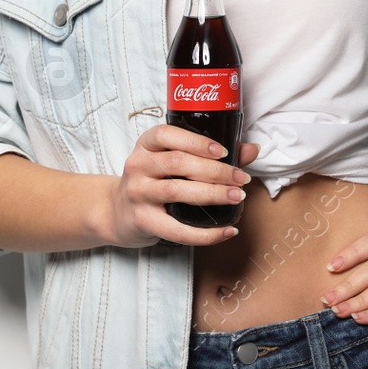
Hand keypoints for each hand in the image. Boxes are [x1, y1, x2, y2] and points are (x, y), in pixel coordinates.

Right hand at [102, 125, 259, 247]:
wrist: (116, 212)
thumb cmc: (152, 181)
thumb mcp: (170, 161)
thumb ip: (209, 154)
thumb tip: (251, 149)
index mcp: (146, 145)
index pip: (167, 135)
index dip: (197, 142)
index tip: (224, 151)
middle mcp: (138, 166)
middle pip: (179, 163)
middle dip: (215, 170)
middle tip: (241, 178)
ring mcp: (138, 193)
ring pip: (177, 191)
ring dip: (212, 194)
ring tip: (236, 197)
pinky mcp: (142, 221)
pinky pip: (176, 230)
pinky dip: (205, 233)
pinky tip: (226, 231)